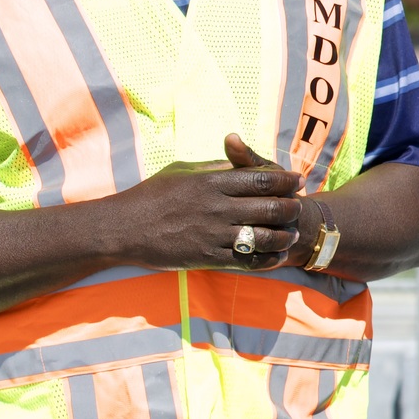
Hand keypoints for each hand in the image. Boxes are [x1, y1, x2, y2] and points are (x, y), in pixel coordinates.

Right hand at [106, 133, 306, 270]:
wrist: (120, 228)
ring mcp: (212, 234)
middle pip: (270, 206)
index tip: (297, 180)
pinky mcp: (206, 257)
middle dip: (291, 207)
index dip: (286, 180)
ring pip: (263, 236)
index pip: (262, 179)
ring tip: (291, 233)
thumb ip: (214, 167)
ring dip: (284, 235)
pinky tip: (277, 256)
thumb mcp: (181, 171)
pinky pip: (246, 260)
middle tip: (298, 206)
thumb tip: (241, 158)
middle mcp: (216, 207)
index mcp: (211, 182)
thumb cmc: (151, 195)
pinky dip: (268, 259)